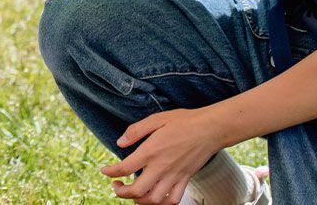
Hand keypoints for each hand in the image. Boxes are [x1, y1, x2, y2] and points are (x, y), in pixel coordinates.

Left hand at [101, 108, 226, 203]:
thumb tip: (120, 143)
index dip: (110, 172)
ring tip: (133, 192)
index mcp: (151, 151)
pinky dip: (162, 203)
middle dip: (121, 192)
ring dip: (139, 200)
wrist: (211, 128)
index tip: (104, 171)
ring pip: (154, 200)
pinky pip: (173, 200)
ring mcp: (175, 176)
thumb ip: (135, 131)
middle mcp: (161, 167)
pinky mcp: (186, 179)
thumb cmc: (183, 121)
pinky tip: (155, 196)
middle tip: (116, 185)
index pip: (124, 169)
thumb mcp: (156, 119)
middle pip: (137, 191)